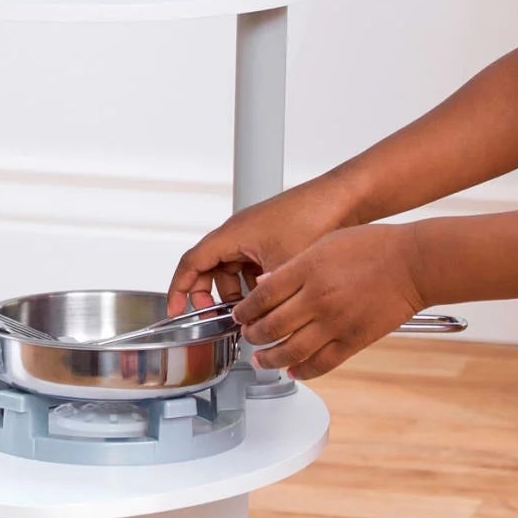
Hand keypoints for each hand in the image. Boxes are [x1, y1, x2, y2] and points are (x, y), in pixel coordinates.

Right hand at [168, 184, 354, 312]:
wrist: (342, 197)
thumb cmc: (313, 217)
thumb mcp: (283, 265)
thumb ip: (263, 295)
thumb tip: (254, 319)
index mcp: (232, 234)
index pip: (191, 262)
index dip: (179, 289)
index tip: (175, 311)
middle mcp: (239, 232)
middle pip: (209, 267)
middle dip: (209, 295)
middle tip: (219, 317)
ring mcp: (255, 234)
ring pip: (231, 268)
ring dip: (236, 290)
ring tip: (251, 310)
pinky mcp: (271, 238)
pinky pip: (250, 263)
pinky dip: (254, 282)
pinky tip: (270, 296)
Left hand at [236, 222, 426, 379]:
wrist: (414, 264)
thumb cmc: (374, 247)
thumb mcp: (325, 243)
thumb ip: (292, 265)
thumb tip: (263, 283)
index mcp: (307, 269)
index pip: (262, 296)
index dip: (244, 310)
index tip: (239, 315)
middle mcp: (317, 298)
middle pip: (271, 326)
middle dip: (252, 335)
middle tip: (248, 336)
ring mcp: (336, 322)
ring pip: (291, 350)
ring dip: (270, 358)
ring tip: (261, 359)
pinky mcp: (354, 340)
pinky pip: (322, 363)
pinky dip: (303, 371)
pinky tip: (293, 371)